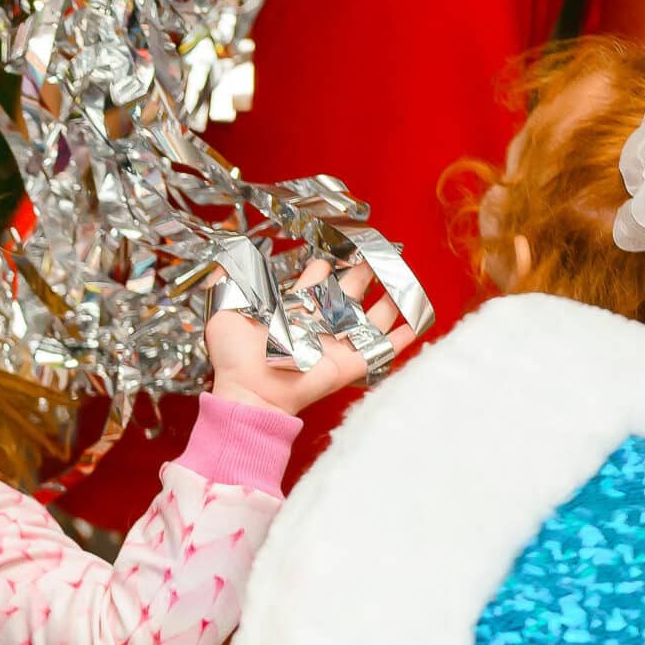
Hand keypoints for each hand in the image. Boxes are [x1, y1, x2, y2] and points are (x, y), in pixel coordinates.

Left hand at [206, 260, 418, 416]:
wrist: (252, 392)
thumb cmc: (236, 360)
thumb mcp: (225, 314)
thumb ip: (228, 286)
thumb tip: (226, 261)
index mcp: (292, 313)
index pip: (314, 285)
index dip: (323, 268)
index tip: (332, 252)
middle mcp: (318, 326)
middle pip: (348, 295)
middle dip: (363, 273)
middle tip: (375, 253)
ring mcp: (337, 345)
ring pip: (371, 318)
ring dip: (388, 299)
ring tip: (402, 278)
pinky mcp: (352, 364)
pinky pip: (383, 349)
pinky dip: (403, 337)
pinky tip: (418, 321)